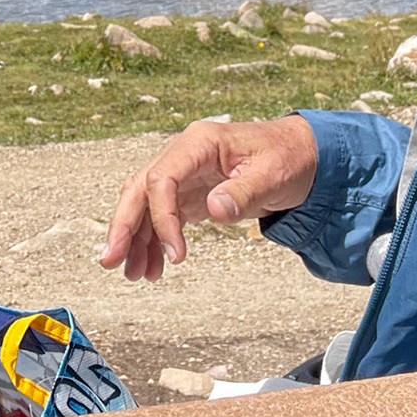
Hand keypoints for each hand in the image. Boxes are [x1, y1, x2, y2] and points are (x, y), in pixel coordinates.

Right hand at [98, 116, 317, 281]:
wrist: (304, 154)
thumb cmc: (290, 156)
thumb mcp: (275, 174)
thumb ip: (244, 192)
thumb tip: (215, 210)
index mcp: (200, 143)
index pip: (162, 178)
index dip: (162, 218)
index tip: (174, 255)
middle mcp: (185, 154)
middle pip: (140, 188)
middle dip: (123, 225)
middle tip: (111, 261)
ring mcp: (185, 173)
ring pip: (145, 203)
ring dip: (135, 238)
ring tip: (133, 274)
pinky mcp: (191, 192)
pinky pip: (162, 214)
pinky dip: (154, 240)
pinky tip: (153, 266)